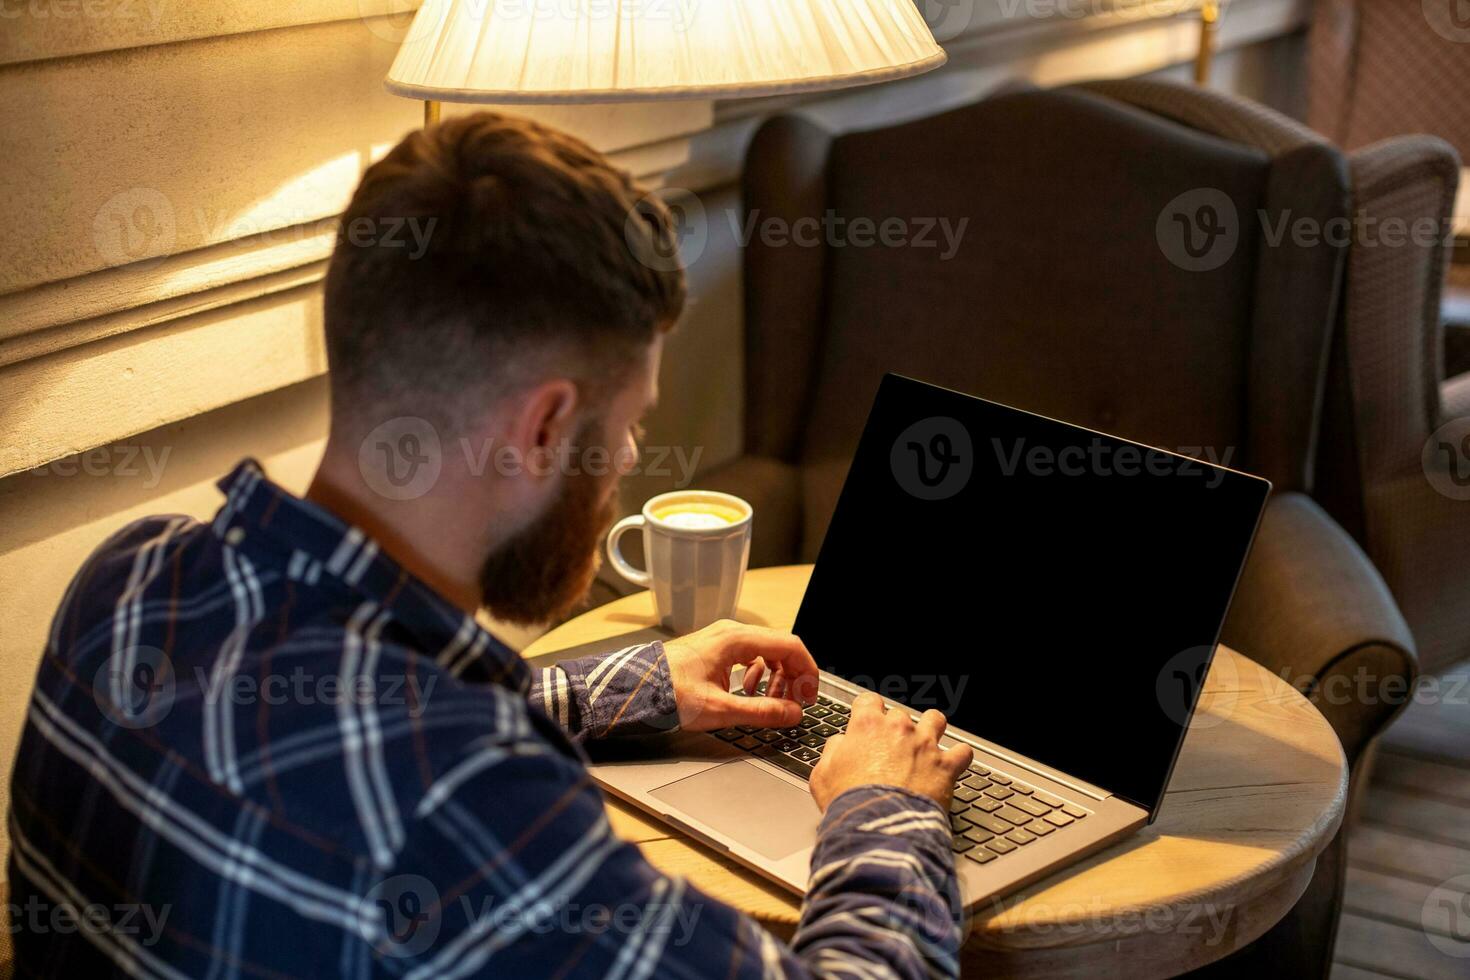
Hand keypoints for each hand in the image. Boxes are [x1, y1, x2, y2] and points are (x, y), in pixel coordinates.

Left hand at [663, 620, 819, 730]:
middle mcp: (731, 633)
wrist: (635, 690)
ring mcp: (722, 639)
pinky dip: (758, 673)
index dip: (807, 672)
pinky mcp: (715, 649)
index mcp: (736, 639)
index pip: (790, 646)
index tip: (810, 696)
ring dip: (776, 676)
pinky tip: (748, 691)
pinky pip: (749, 656)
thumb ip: (762, 712)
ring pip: (766, 652)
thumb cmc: (669, 695)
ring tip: (772, 701)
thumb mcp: (720, 710)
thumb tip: (793, 714)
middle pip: (780, 647)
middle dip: (793, 676)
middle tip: (794, 703)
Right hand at [809, 694, 972, 811]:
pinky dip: (959, 757)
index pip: (869, 701)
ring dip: (931, 730)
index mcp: (867, 726)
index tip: (868, 721)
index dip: (868, 711)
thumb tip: (840, 744)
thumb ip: (832, 751)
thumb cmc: (850, 803)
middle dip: (896, 729)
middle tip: (891, 749)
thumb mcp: (822, 775)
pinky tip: (952, 764)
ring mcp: (925, 745)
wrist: (878, 828)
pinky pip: (963, 752)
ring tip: (926, 745)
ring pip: (935, 720)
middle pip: (900, 714)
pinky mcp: (946, 766)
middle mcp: (899, 729)